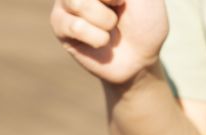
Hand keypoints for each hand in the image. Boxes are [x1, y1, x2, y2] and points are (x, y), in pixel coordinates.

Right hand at [50, 0, 167, 83]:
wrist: (140, 59)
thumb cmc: (145, 22)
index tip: (123, 1)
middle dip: (110, 1)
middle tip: (118, 14)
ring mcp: (65, 1)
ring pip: (77, 2)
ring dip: (104, 20)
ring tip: (110, 28)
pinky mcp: (60, 26)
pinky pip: (74, 26)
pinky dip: (96, 37)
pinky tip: (102, 41)